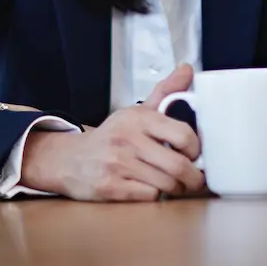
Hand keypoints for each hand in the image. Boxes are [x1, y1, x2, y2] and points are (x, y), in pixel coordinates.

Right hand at [19, 64, 202, 200]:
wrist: (70, 160)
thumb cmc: (112, 137)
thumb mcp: (135, 112)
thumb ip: (165, 92)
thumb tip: (188, 68)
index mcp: (137, 118)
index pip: (183, 134)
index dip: (196, 148)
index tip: (196, 153)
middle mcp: (127, 139)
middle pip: (178, 165)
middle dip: (193, 178)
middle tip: (195, 179)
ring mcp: (118, 164)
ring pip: (167, 184)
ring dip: (177, 188)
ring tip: (175, 185)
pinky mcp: (111, 188)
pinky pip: (149, 196)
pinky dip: (156, 195)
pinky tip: (151, 188)